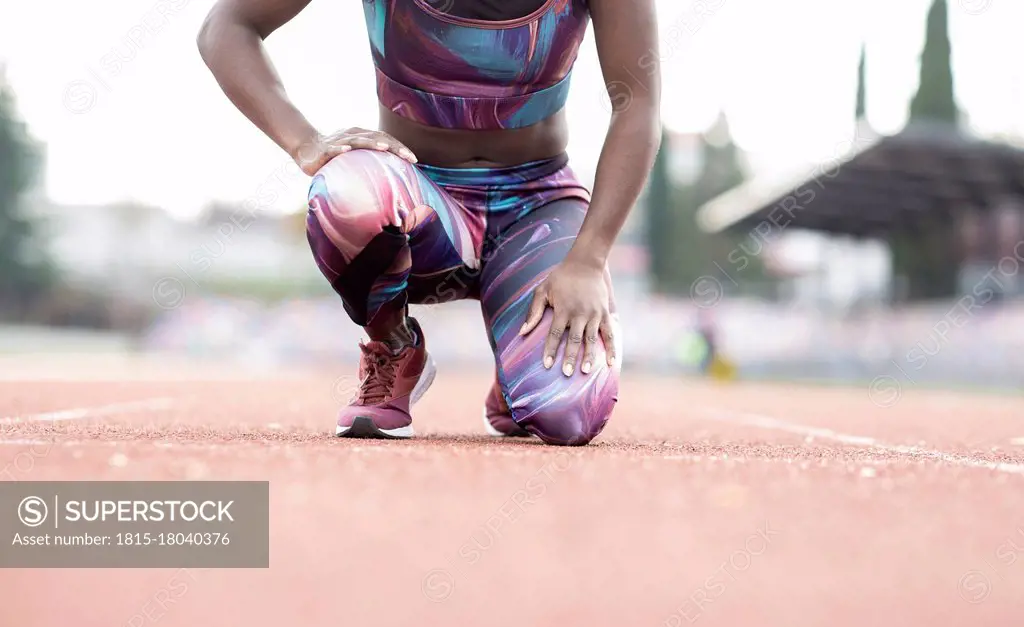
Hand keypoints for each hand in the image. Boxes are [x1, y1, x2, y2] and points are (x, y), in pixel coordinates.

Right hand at [294, 127, 416, 175]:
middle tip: (407, 156)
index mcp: (362, 136)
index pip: (385, 139)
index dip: (400, 147)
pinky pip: (332, 148)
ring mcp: (339, 140)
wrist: (306, 149)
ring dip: (370, 142)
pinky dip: (339, 147)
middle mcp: (353, 134)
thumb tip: (393, 182)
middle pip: (376, 137)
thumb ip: (371, 165)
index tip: (414, 160)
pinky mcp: (325, 149)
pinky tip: (346, 149)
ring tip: (384, 147)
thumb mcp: (356, 159)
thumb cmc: (336, 156)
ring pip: (357, 139)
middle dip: (393, 145)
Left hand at [519, 258, 616, 375]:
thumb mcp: (542, 290)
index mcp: (563, 309)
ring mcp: (594, 314)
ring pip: (591, 339)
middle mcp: (579, 313)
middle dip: (570, 357)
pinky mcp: (604, 313)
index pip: (555, 334)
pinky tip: (611, 362)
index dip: (551, 349)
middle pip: (574, 339)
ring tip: (585, 371)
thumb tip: (522, 332)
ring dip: (589, 355)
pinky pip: (609, 333)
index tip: (547, 364)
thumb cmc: (560, 278)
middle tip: (567, 373)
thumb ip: (533, 312)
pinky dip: (611, 348)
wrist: (585, 263)